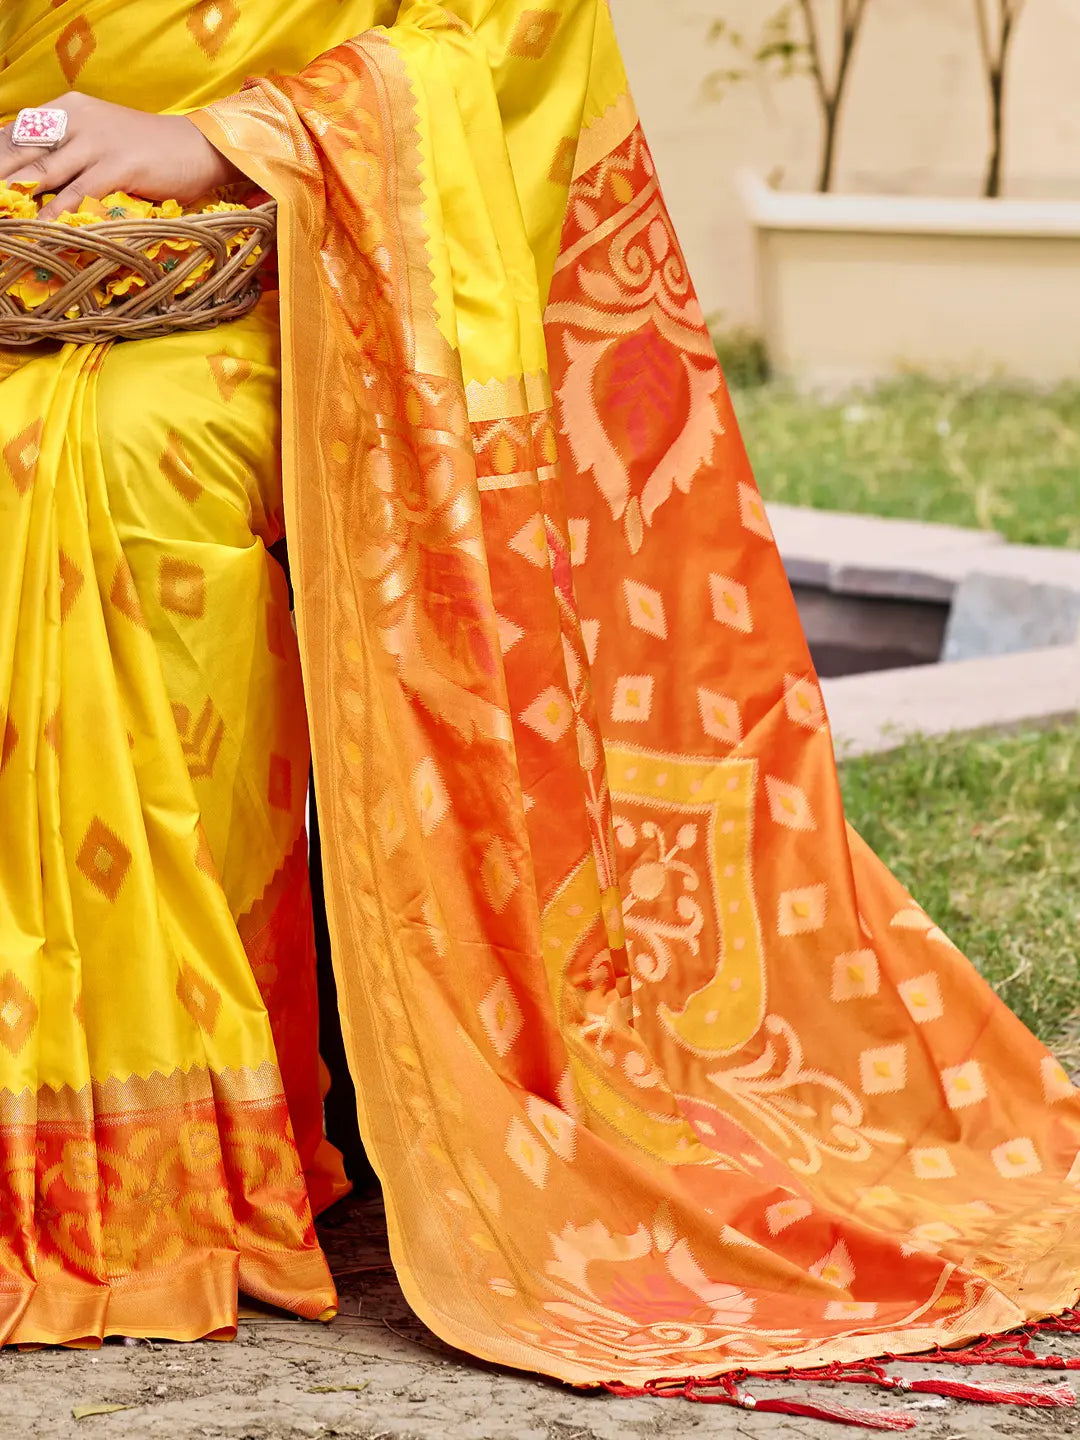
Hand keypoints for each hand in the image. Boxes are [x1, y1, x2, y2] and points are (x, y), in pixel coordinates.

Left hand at [0, 92, 241, 217]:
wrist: (199, 147)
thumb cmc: (150, 150)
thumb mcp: (102, 138)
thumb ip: (69, 150)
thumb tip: (36, 177)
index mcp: (68, 109)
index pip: (17, 131)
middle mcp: (76, 119)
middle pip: (21, 150)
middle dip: (1, 178)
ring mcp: (96, 142)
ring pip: (42, 171)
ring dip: (16, 196)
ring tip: (3, 214)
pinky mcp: (117, 166)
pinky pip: (76, 193)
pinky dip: (55, 213)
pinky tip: (38, 227)